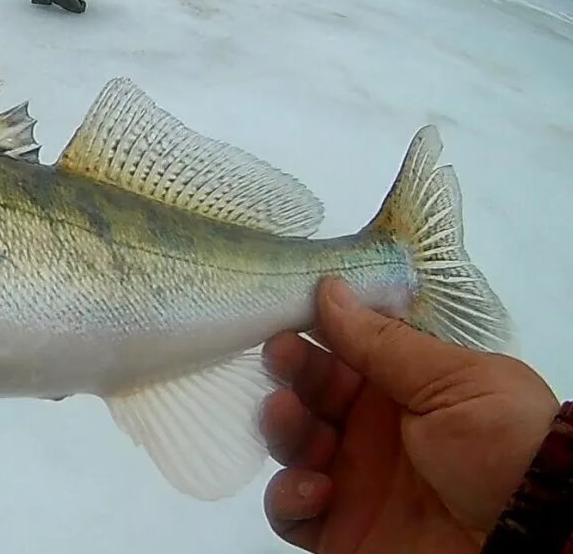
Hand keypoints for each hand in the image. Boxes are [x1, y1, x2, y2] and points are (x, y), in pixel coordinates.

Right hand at [260, 278, 558, 552]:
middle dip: (290, 373)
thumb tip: (329, 289)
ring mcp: (352, 482)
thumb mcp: (457, 382)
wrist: (535, 542)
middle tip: (282, 360)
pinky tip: (317, 489)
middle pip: (309, 394)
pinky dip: (288, 497)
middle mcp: (372, 432)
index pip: (342, 353)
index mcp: (403, 390)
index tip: (289, 320)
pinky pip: (289, 512)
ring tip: (289, 418)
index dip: (313, 334)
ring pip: (291, 446)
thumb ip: (384, 342)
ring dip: (281, 427)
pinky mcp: (339, 529)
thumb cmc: (505, 447)